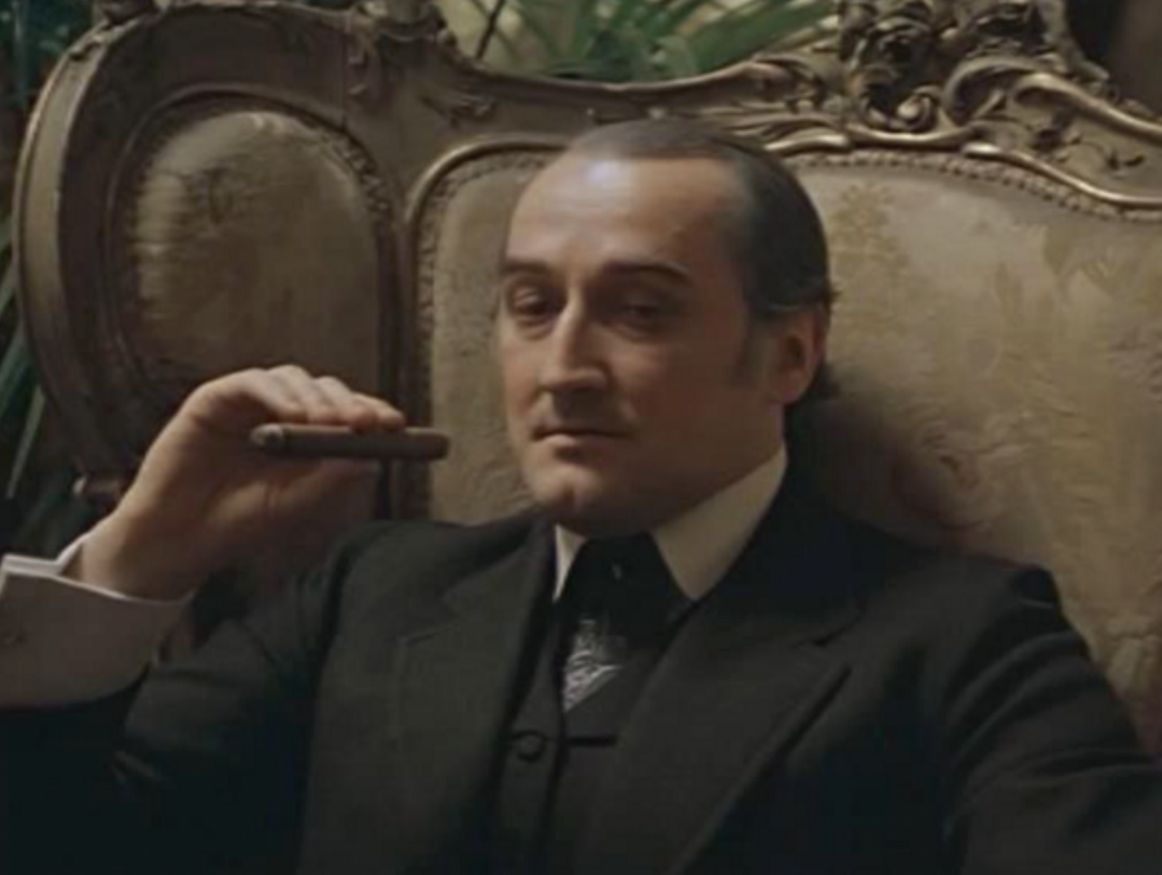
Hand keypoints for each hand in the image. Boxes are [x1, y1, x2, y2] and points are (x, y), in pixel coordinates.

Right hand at [77, 366, 403, 599]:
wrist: (179, 538)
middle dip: (350, 403)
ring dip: (316, 397)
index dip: (371, 413)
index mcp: (303, 437)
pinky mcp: (214, 398)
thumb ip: (330, 475)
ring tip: (329, 423)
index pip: (344, 413)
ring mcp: (246, 404)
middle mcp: (278, 413)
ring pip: (291, 379)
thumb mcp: (295, 501)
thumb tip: (375, 454)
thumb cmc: (238, 521)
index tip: (397, 426)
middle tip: (368, 422)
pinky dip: (277, 394)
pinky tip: (294, 416)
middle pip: (324, 390)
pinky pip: (251, 382)